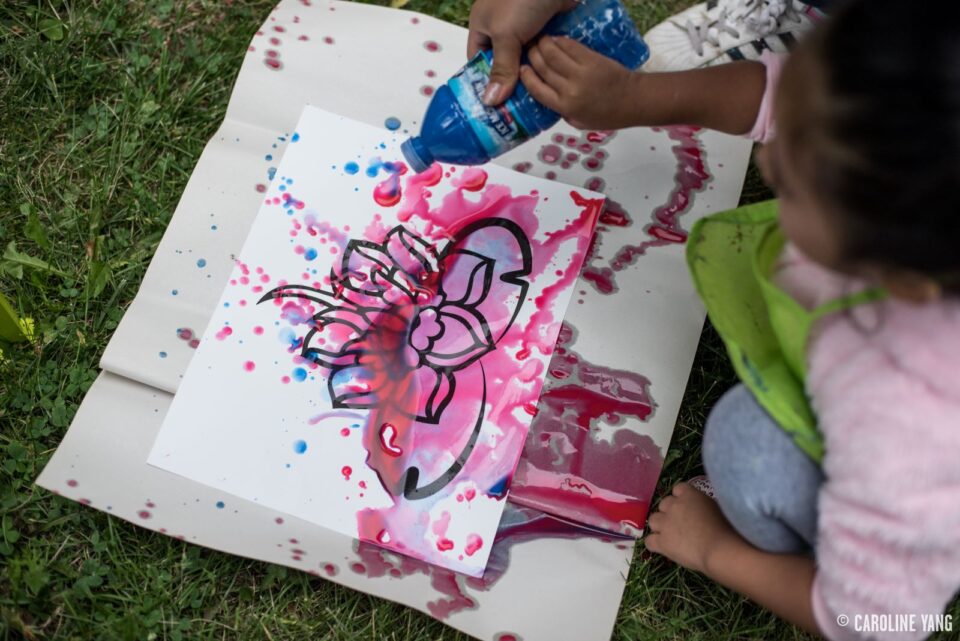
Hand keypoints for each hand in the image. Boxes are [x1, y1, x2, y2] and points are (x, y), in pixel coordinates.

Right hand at [467, 0, 575, 104]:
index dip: (484, 84)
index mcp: (483, 28)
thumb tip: (490, 102)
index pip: (479, 62)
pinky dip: (550, 63)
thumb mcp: (506, 35)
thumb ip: (501, 69)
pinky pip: (546, 50)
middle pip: (504, 65)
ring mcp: (527, 27)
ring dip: (533, 76)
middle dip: (511, 85)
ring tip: (537, 106)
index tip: (493, 109)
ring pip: (527, 59)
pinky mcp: (548, 25)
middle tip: (517, 115)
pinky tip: (555, 83)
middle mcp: (504, 29)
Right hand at [521, 35, 640, 129]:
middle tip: (528, 50)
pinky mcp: (591, 59)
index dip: (526, 77)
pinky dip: (560, 41)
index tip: (522, 69)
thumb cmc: (607, 115)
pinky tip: (555, 39)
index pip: (536, 89)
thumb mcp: (579, 122)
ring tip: (539, 41)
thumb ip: (561, 111)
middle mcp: (569, 89)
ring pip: (553, 54)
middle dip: (532, 56)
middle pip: (542, 68)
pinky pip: (570, 46)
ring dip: (542, 44)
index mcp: (565, 107)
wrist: (631, 101)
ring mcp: (580, 73)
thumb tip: (548, 95)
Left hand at [645, 482, 739, 573]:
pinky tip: (665, 548)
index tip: (689, 508)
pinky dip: (655, 544)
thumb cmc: (728, 528)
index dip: (682, 498)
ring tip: (672, 536)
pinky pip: (649, 541)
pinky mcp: (661, 542)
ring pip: (653, 519)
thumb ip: (704, 505)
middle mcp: (673, 505)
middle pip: (664, 504)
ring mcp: (665, 523)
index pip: (678, 489)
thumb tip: (702, 510)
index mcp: (689, 494)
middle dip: (670, 512)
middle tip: (682, 524)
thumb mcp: (718, 508)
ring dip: (661, 526)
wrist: (721, 549)